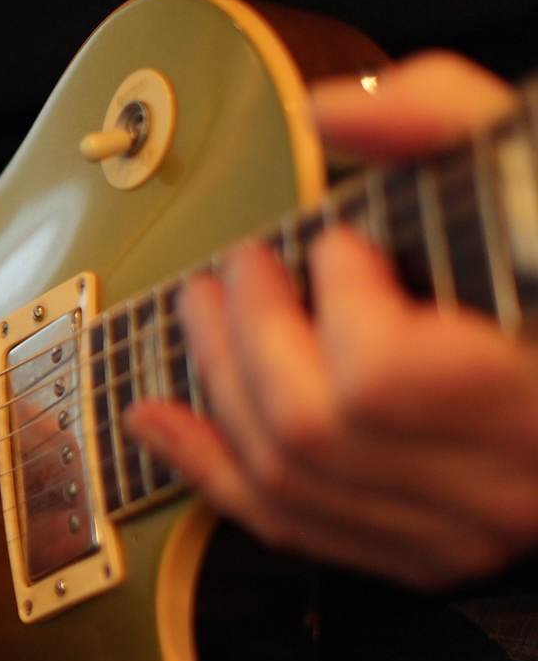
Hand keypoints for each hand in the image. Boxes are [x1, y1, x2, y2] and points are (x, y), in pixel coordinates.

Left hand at [126, 52, 537, 589]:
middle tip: (238, 264)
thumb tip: (332, 111)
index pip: (389, 376)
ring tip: (200, 310)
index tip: (336, 239)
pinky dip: (210, 467)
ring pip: (290, 481)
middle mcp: (509, 481)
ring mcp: (466, 529)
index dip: (337, 298)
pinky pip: (293, 524)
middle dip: (249, 333)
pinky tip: (156, 420)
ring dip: (218, 385)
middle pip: (317, 429)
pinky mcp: (427, 549)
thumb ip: (450, 122)